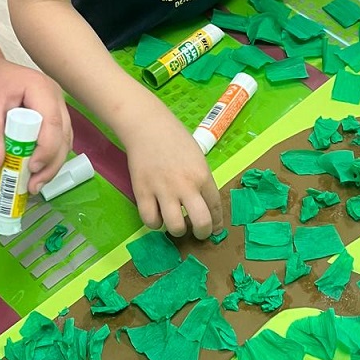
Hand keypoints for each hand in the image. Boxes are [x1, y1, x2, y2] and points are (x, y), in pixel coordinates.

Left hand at [0, 54, 71, 190]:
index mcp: (42, 89)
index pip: (52, 123)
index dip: (46, 148)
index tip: (31, 168)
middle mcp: (56, 99)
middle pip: (63, 136)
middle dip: (51, 164)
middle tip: (33, 186)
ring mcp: (57, 108)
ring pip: (64, 142)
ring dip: (52, 165)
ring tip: (33, 186)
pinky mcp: (53, 118)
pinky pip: (57, 142)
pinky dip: (48, 159)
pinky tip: (35, 174)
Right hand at [124, 102, 222, 237]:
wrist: (147, 126)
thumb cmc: (175, 138)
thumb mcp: (197, 158)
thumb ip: (201, 180)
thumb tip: (203, 203)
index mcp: (202, 176)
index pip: (215, 207)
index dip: (217, 223)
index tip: (215, 228)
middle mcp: (185, 186)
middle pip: (201, 223)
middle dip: (202, 233)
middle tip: (198, 232)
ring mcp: (163, 191)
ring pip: (175, 227)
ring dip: (178, 230)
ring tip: (176, 223)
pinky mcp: (142, 192)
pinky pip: (150, 220)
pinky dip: (155, 223)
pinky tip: (157, 216)